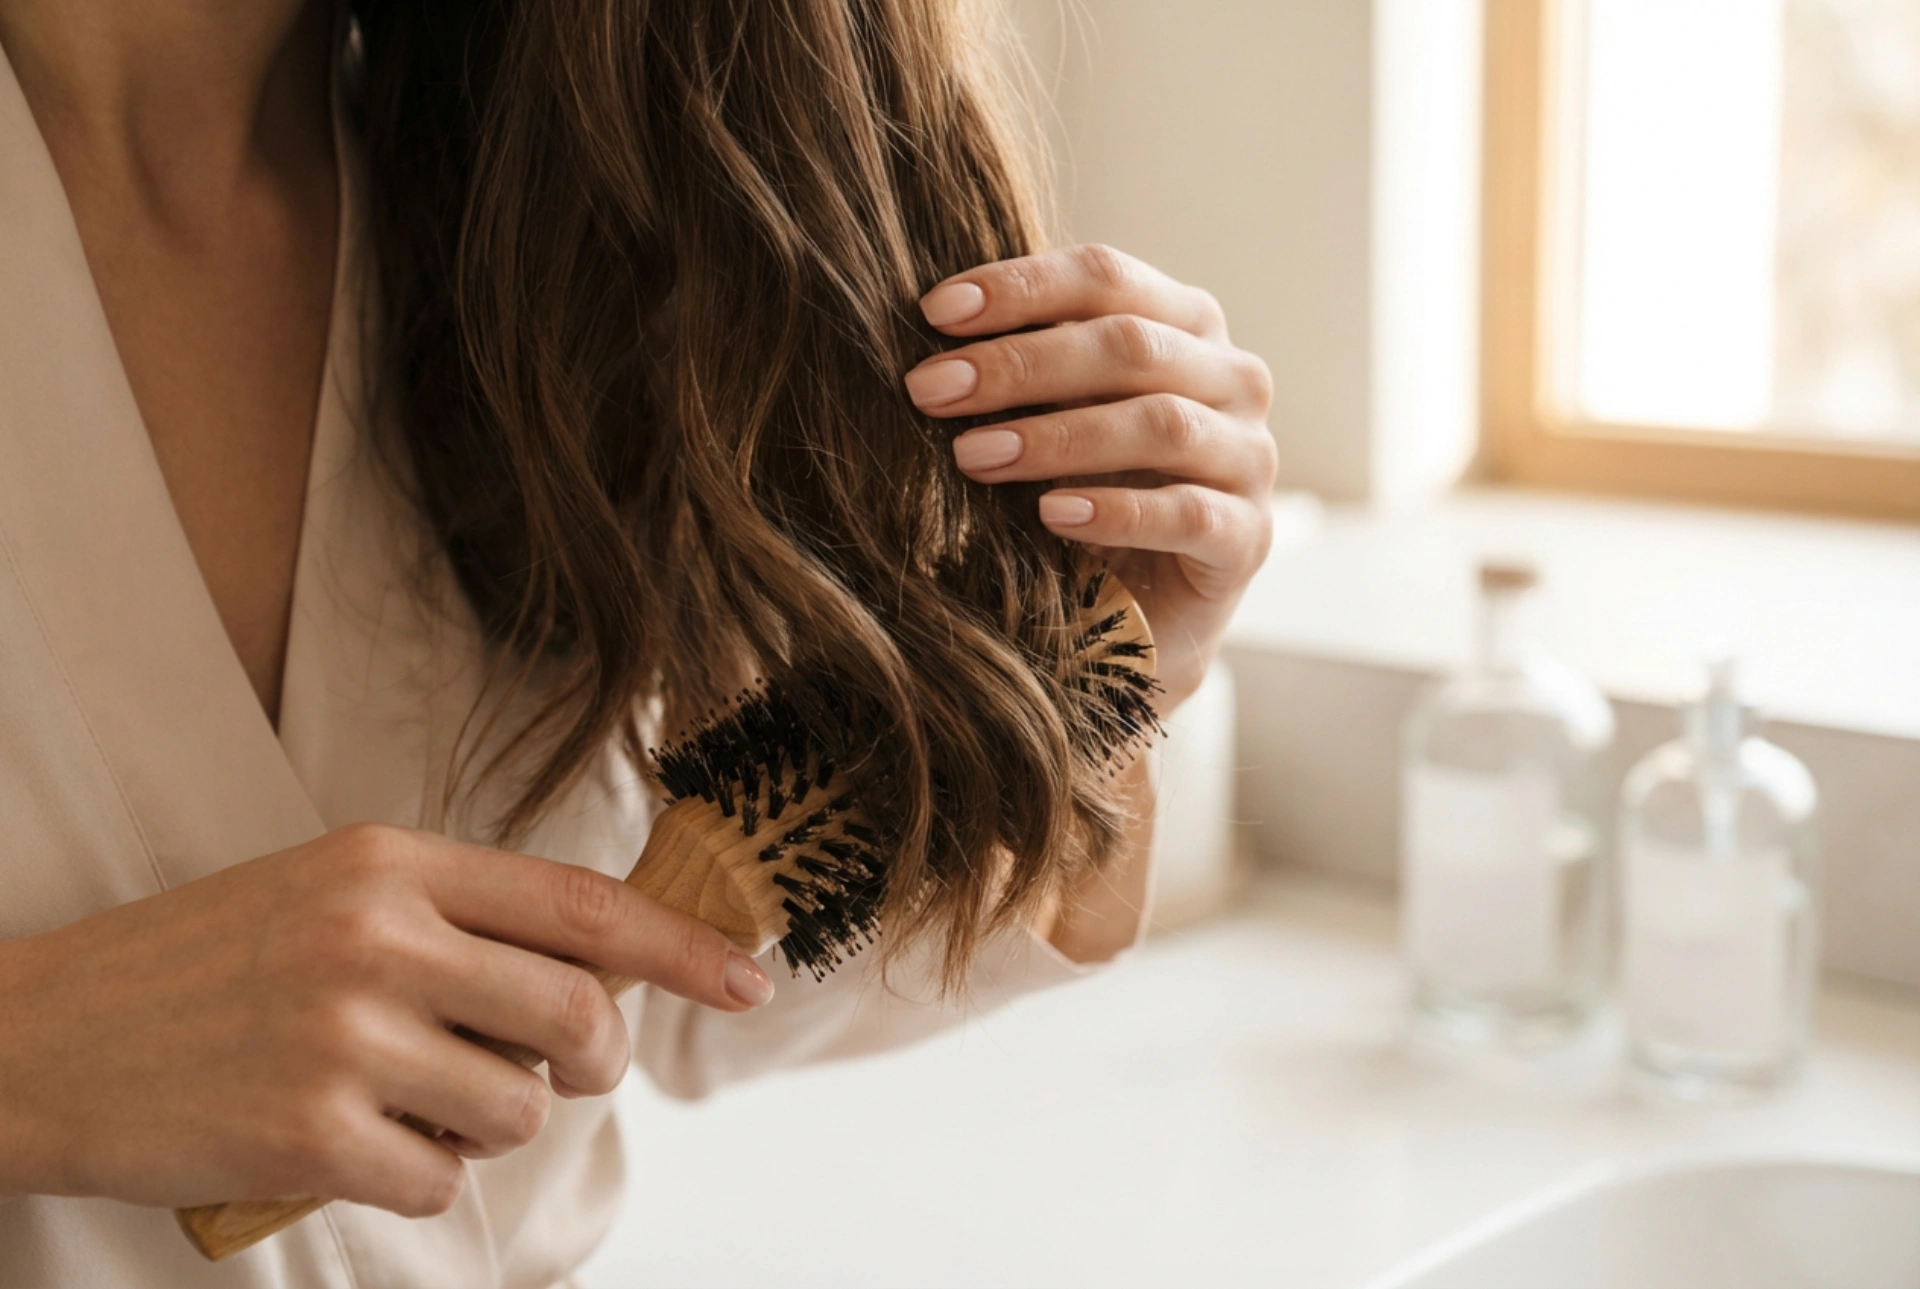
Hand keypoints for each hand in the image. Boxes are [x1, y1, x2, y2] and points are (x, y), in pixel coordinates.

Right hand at [0, 825, 772, 1214]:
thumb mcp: (330, 894)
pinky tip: (348, 1143)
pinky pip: (442, 1177)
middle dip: (590, 1058)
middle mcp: (378, 935)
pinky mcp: (308, 1130)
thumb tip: (597, 977)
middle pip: (577, 1013)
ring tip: (405, 1097)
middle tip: (555, 1069)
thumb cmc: (202, 965)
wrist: (42, 1034)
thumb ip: (458, 920)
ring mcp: (343, 1034)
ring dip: (486, 1122)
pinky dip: (417, 1175)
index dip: (682, 946)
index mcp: (390, 862)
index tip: (751, 978)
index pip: (579, 904)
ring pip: (519, 1106)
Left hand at [908, 244, 1276, 711]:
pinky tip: (1051, 514)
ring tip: (973, 455)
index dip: (1020, 288)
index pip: (1106, 278)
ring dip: (1056, 436)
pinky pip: (1188, 514)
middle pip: (1130, 346)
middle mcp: (1233, 377)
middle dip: (1019, 364)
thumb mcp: (1049, 415)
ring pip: (1161, 424)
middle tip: (931, 390)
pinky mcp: (1249, 537)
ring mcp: (1250, 457)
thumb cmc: (1082, 491)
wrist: (1139, 616)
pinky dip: (1115, 511)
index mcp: (1185, 323)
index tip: (934, 313)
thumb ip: (1020, 367)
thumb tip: (928, 335)